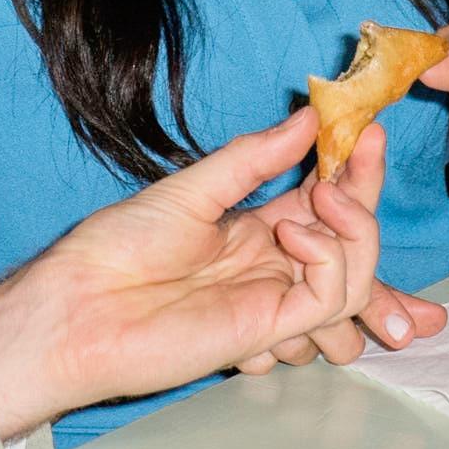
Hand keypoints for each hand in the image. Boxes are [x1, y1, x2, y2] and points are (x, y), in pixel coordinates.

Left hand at [0, 107, 387, 437]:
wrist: (79, 307)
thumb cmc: (116, 250)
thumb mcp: (191, 188)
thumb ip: (253, 159)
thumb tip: (309, 120)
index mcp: (256, 234)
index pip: (326, 205)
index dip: (353, 170)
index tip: (369, 129)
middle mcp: (273, 269)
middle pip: (352, 243)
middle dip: (369, 196)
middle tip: (369, 147)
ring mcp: (273, 300)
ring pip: (357, 277)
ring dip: (358, 232)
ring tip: (323, 198)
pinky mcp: (268, 328)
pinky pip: (329, 295)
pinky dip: (329, 258)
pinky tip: (294, 236)